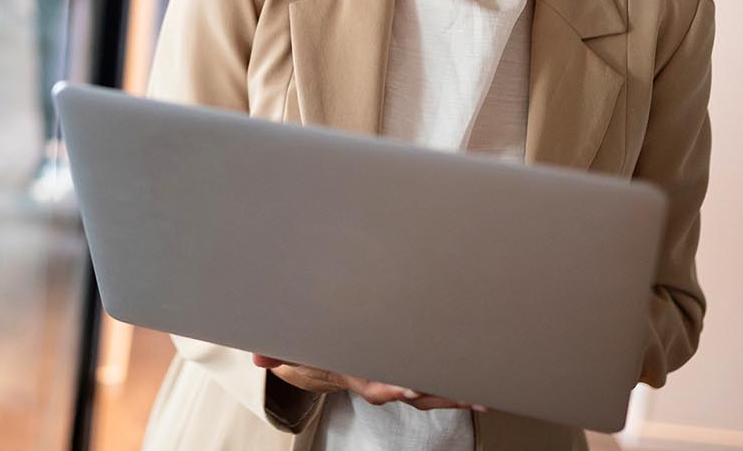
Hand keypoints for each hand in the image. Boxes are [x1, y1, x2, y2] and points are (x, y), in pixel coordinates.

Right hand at [251, 354, 486, 411]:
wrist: (321, 364)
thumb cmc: (312, 351)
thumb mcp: (291, 352)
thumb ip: (276, 351)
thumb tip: (257, 357)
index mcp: (356, 373)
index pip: (375, 382)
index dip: (393, 384)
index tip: (410, 384)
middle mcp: (382, 381)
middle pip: (413, 391)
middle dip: (437, 390)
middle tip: (464, 389)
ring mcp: (400, 380)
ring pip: (431, 390)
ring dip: (457, 391)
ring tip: (485, 391)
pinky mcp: (413, 375)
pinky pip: (439, 383)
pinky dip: (460, 384)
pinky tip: (485, 385)